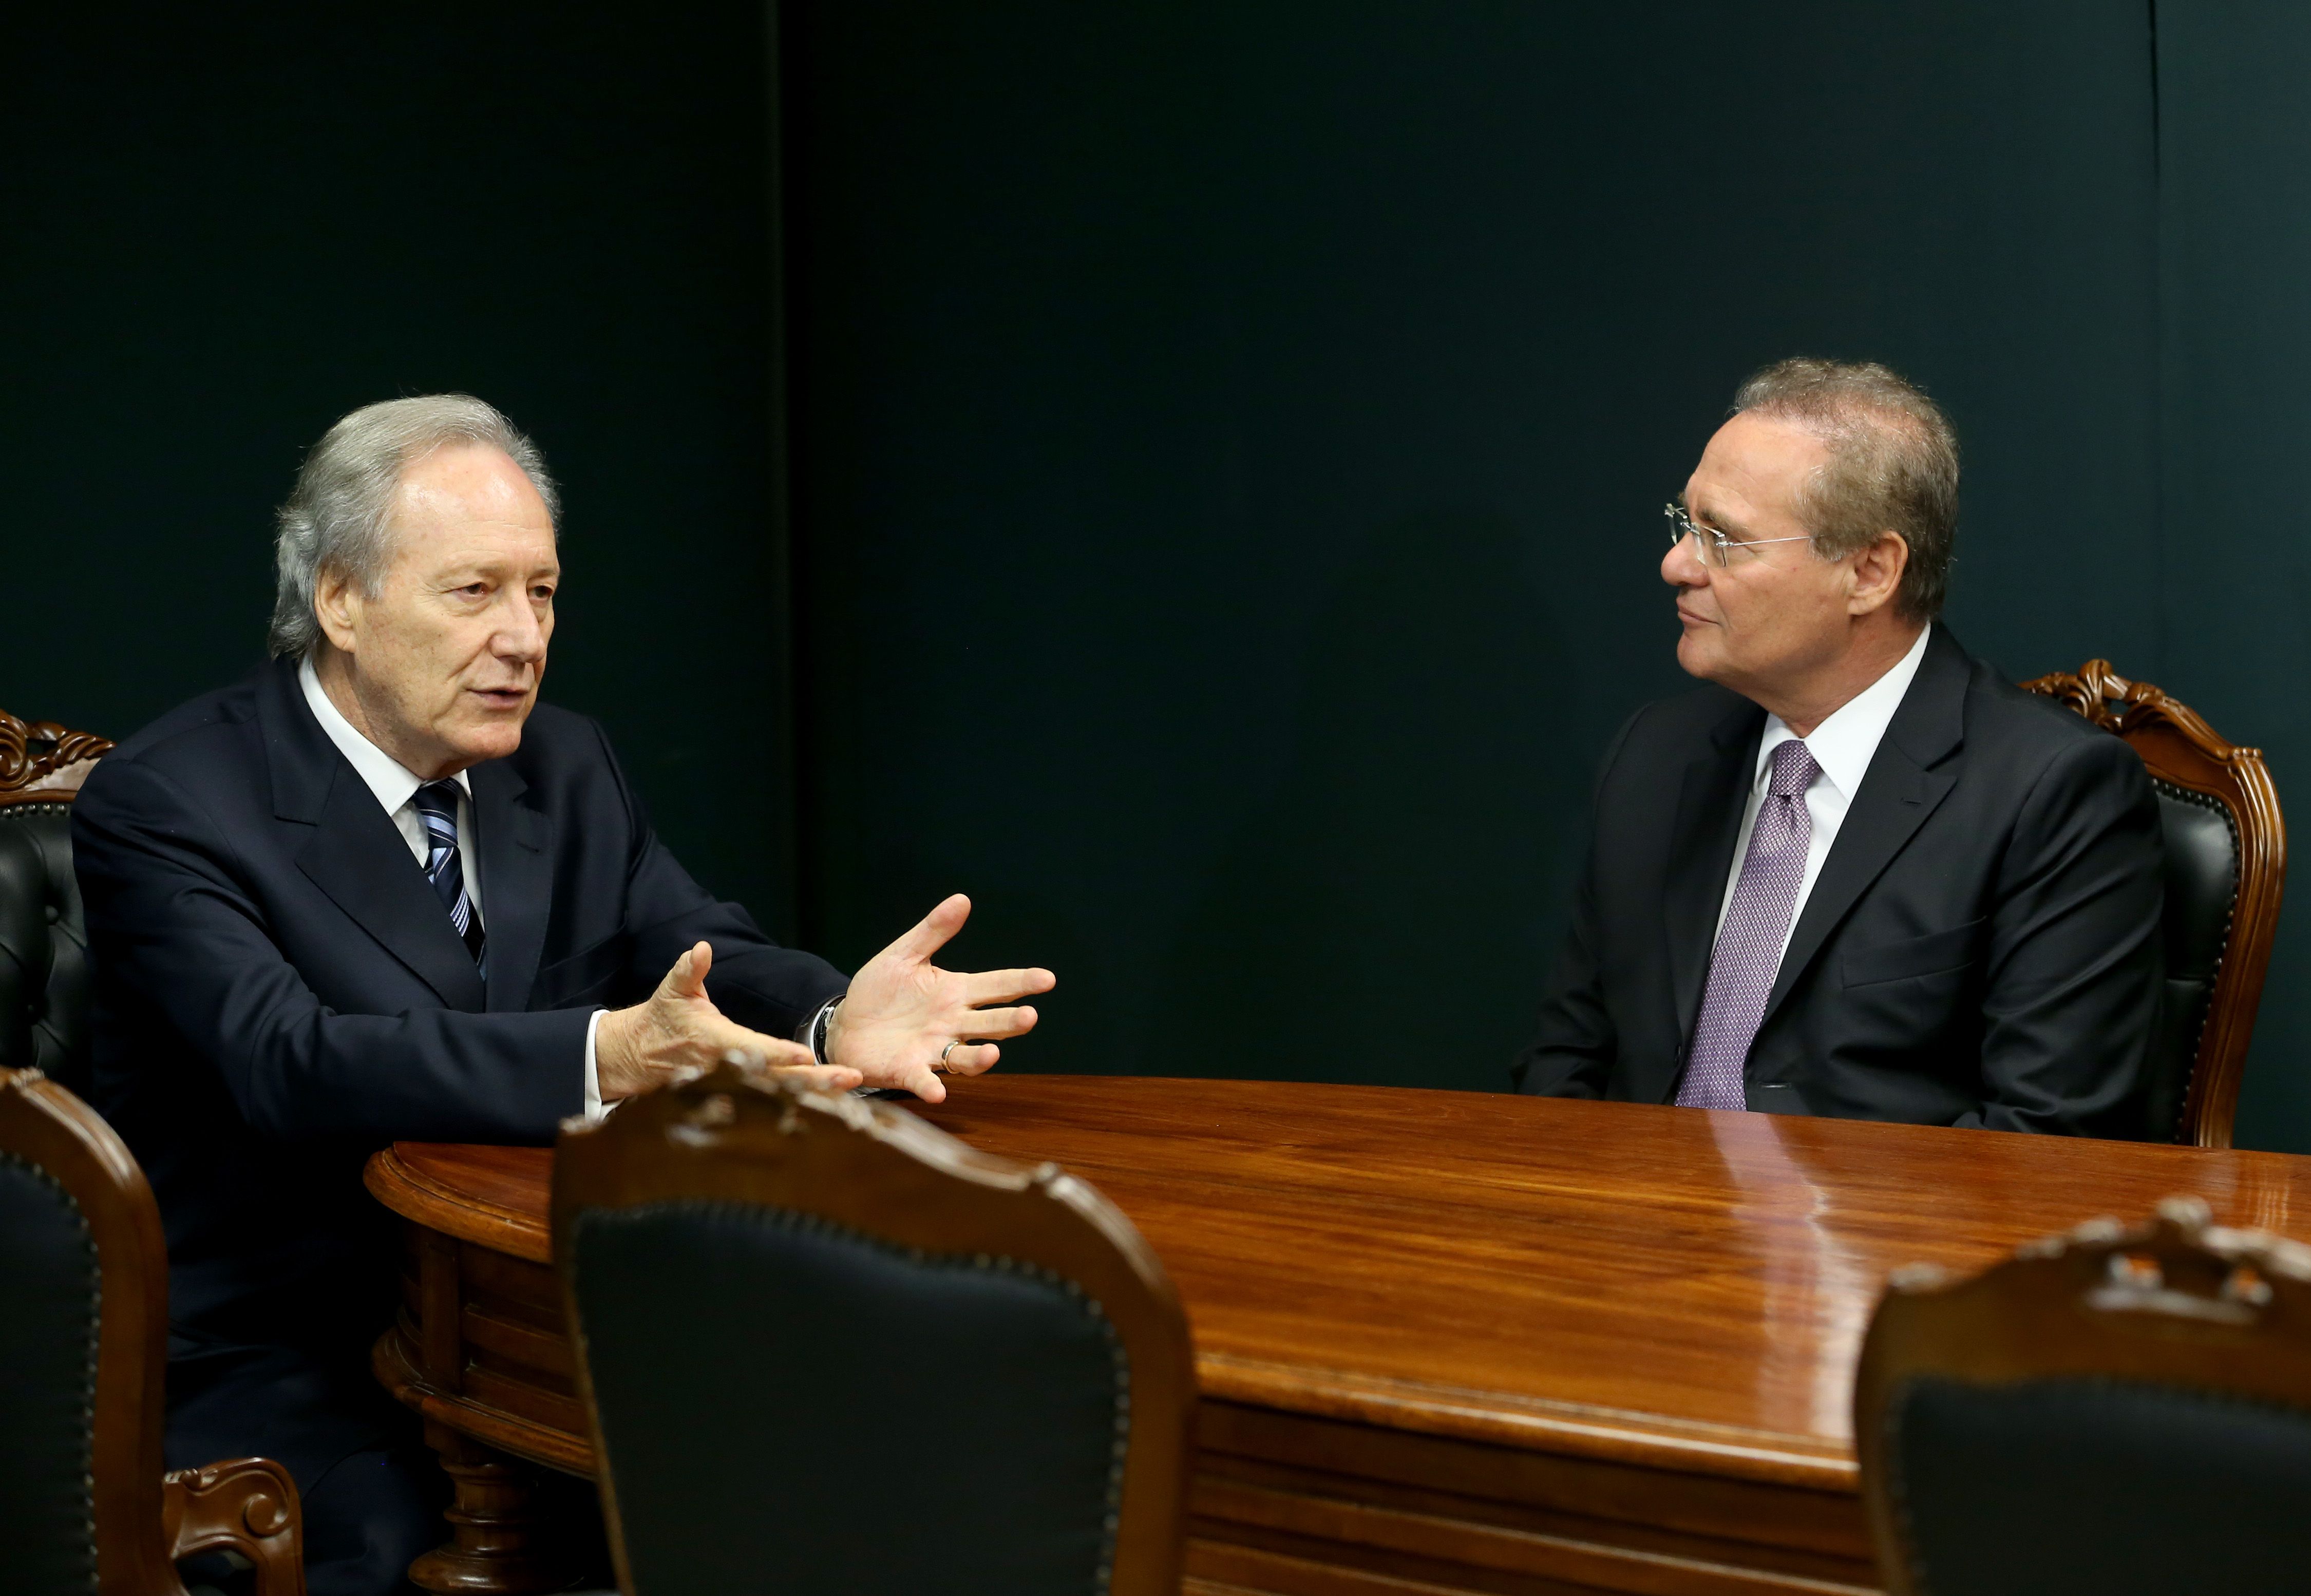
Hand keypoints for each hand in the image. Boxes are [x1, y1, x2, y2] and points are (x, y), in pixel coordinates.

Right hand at [595, 942, 862, 1101]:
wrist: (640, 1055)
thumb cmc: (664, 1018)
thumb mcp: (674, 991)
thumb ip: (689, 970)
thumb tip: (701, 948)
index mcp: (716, 1041)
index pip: (754, 1049)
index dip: (780, 1054)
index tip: (807, 1056)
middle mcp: (727, 1070)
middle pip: (777, 1080)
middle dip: (814, 1083)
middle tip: (850, 1078)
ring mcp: (732, 1089)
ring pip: (779, 1096)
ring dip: (816, 1095)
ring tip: (851, 1089)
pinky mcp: (736, 1097)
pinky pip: (772, 1104)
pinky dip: (802, 1104)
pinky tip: (833, 1103)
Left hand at [826, 893, 1054, 1102]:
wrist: (845, 1024)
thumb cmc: (880, 991)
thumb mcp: (903, 955)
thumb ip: (933, 931)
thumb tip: (962, 899)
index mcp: (955, 992)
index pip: (996, 986)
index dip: (1022, 982)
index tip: (1047, 978)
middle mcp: (952, 1023)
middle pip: (989, 1023)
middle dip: (1010, 1021)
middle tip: (1030, 1017)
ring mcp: (933, 1049)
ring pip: (965, 1057)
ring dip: (981, 1058)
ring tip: (992, 1053)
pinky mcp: (909, 1070)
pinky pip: (924, 1079)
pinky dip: (931, 1086)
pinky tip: (938, 1091)